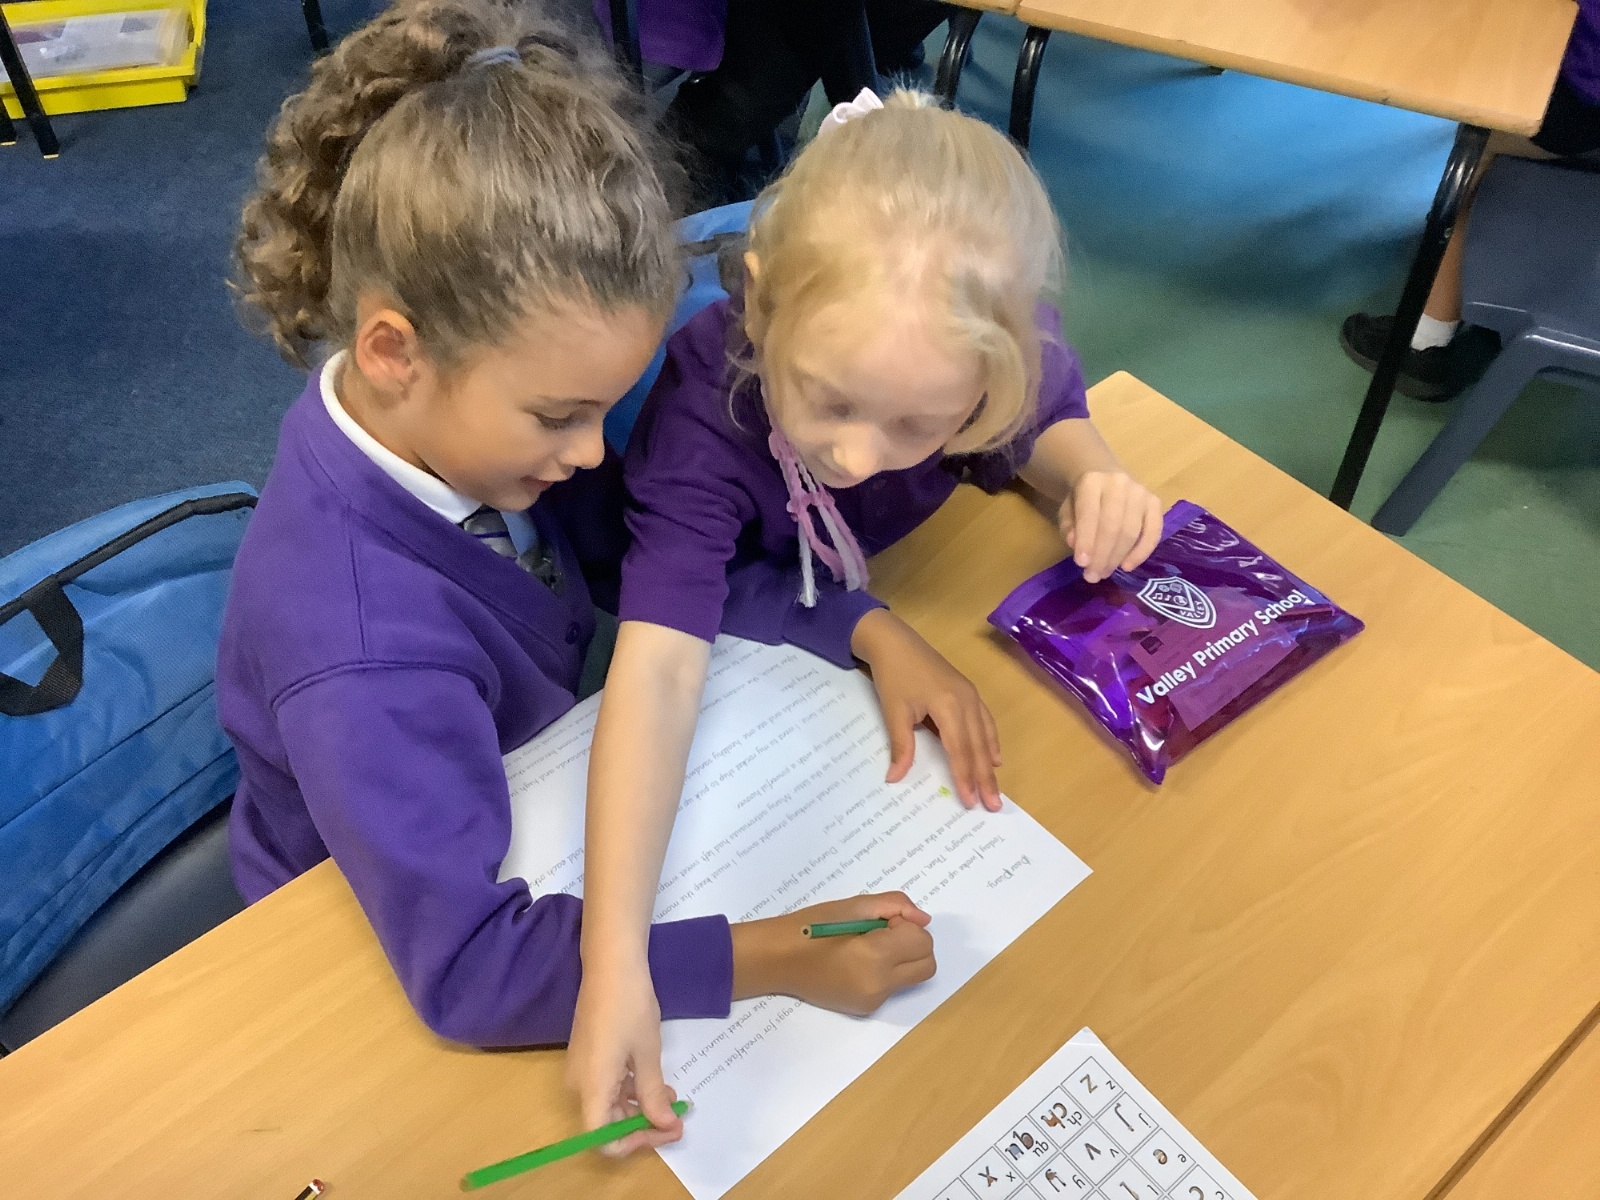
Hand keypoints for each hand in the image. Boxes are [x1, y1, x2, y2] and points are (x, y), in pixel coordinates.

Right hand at [566, 964, 680, 1155]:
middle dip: (643, 1126)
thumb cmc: (630, 1006)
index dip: (635, 1144)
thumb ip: (654, 1095)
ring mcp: (581, 1069)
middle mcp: (579, 1084)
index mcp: (591, 1087)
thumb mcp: (648, 1053)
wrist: (610, 964)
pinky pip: (606, 1085)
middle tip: (678, 1117)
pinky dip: (631, 1089)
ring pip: (609, 1104)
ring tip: (673, 1097)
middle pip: (606, 1123)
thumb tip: (666, 1126)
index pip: (602, 1140)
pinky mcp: (586, 1056)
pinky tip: (655, 1081)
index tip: (665, 1130)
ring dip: (640, 1107)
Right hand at [732, 892, 935, 1014]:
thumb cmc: (810, 927)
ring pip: (913, 976)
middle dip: (912, 944)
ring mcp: (873, 1001)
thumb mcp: (853, 905)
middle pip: (926, 964)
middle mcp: (879, 985)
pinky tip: (857, 963)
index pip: (922, 941)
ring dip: (902, 958)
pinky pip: (893, 987)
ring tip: (866, 947)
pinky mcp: (866, 1009)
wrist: (777, 961)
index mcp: (875, 956)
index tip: (879, 922)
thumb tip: (923, 920)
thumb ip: (894, 906)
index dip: (904, 926)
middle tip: (880, 933)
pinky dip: (886, 972)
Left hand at [850, 608, 1001, 810]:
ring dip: (991, 763)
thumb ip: (901, 746)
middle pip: (979, 747)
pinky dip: (991, 740)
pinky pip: (985, 720)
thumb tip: (895, 778)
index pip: (960, 751)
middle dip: (985, 778)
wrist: (894, 640)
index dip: (965, 777)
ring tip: (995, 788)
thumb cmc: (893, 675)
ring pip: (986, 735)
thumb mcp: (894, 712)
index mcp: (950, 707)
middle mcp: (967, 702)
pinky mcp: (968, 690)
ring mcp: (971, 694)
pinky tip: (994, 755)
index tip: (970, 802)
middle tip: (993, 805)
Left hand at [1059, 470, 1162, 583]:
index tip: (1081, 564)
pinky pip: (1153, 532)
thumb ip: (1068, 526)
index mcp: (1092, 480)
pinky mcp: (1155, 503)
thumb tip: (1074, 544)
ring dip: (1118, 557)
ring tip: (1104, 573)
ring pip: (1132, 531)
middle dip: (1103, 555)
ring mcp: (1140, 492)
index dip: (1086, 540)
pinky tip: (1127, 566)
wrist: (1104, 475)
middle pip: (1113, 526)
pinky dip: (1142, 552)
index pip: (1090, 513)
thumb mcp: (1067, 509)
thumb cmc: (1082, 499)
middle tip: (1093, 576)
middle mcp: (1119, 483)